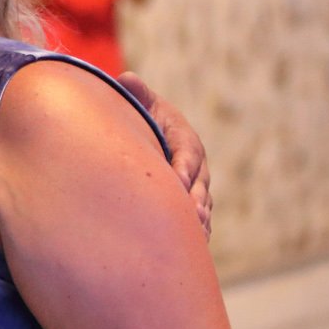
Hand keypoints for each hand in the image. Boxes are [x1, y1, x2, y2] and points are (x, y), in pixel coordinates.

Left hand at [118, 71, 212, 235]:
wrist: (148, 131)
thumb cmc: (141, 116)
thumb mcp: (142, 102)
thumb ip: (137, 93)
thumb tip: (127, 79)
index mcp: (184, 138)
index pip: (187, 153)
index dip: (184, 167)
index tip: (179, 180)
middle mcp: (195, 164)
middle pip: (199, 184)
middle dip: (196, 200)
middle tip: (192, 216)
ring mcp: (194, 185)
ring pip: (201, 205)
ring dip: (199, 220)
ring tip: (196, 234)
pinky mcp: (188, 202)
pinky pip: (195, 219)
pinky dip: (194, 233)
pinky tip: (189, 249)